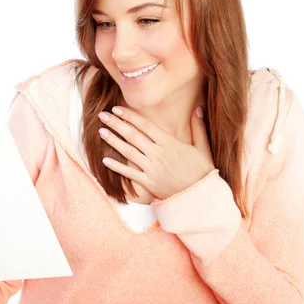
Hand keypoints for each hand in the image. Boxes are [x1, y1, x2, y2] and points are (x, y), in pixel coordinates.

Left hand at [97, 105, 214, 200]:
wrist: (201, 196)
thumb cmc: (202, 171)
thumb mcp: (203, 147)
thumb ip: (198, 127)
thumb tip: (199, 107)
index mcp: (169, 143)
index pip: (145, 125)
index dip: (130, 116)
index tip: (117, 109)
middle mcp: (158, 154)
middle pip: (133, 136)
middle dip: (116, 124)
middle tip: (102, 115)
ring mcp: (152, 168)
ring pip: (129, 152)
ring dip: (113, 141)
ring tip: (101, 131)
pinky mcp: (148, 182)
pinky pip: (130, 173)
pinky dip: (117, 167)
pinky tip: (105, 160)